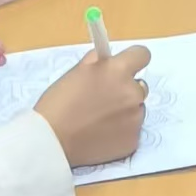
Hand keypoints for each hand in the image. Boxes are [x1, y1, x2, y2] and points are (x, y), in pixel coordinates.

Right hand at [35, 44, 150, 166]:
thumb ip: (98, 63)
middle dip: (126, 90)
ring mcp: (135, 119)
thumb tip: (108, 60)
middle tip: (105, 100)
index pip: (142, 55)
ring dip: (125, 112)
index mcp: (118, 71)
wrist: (53, 140)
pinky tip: (102, 134)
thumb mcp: (76, 72)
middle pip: (140, 86)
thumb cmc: (58, 104)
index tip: (126, 68)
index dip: (133, 60)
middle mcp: (132, 93)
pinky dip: (121, 132)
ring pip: (137, 110)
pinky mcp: (133, 140)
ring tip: (100, 121)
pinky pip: (132, 131)